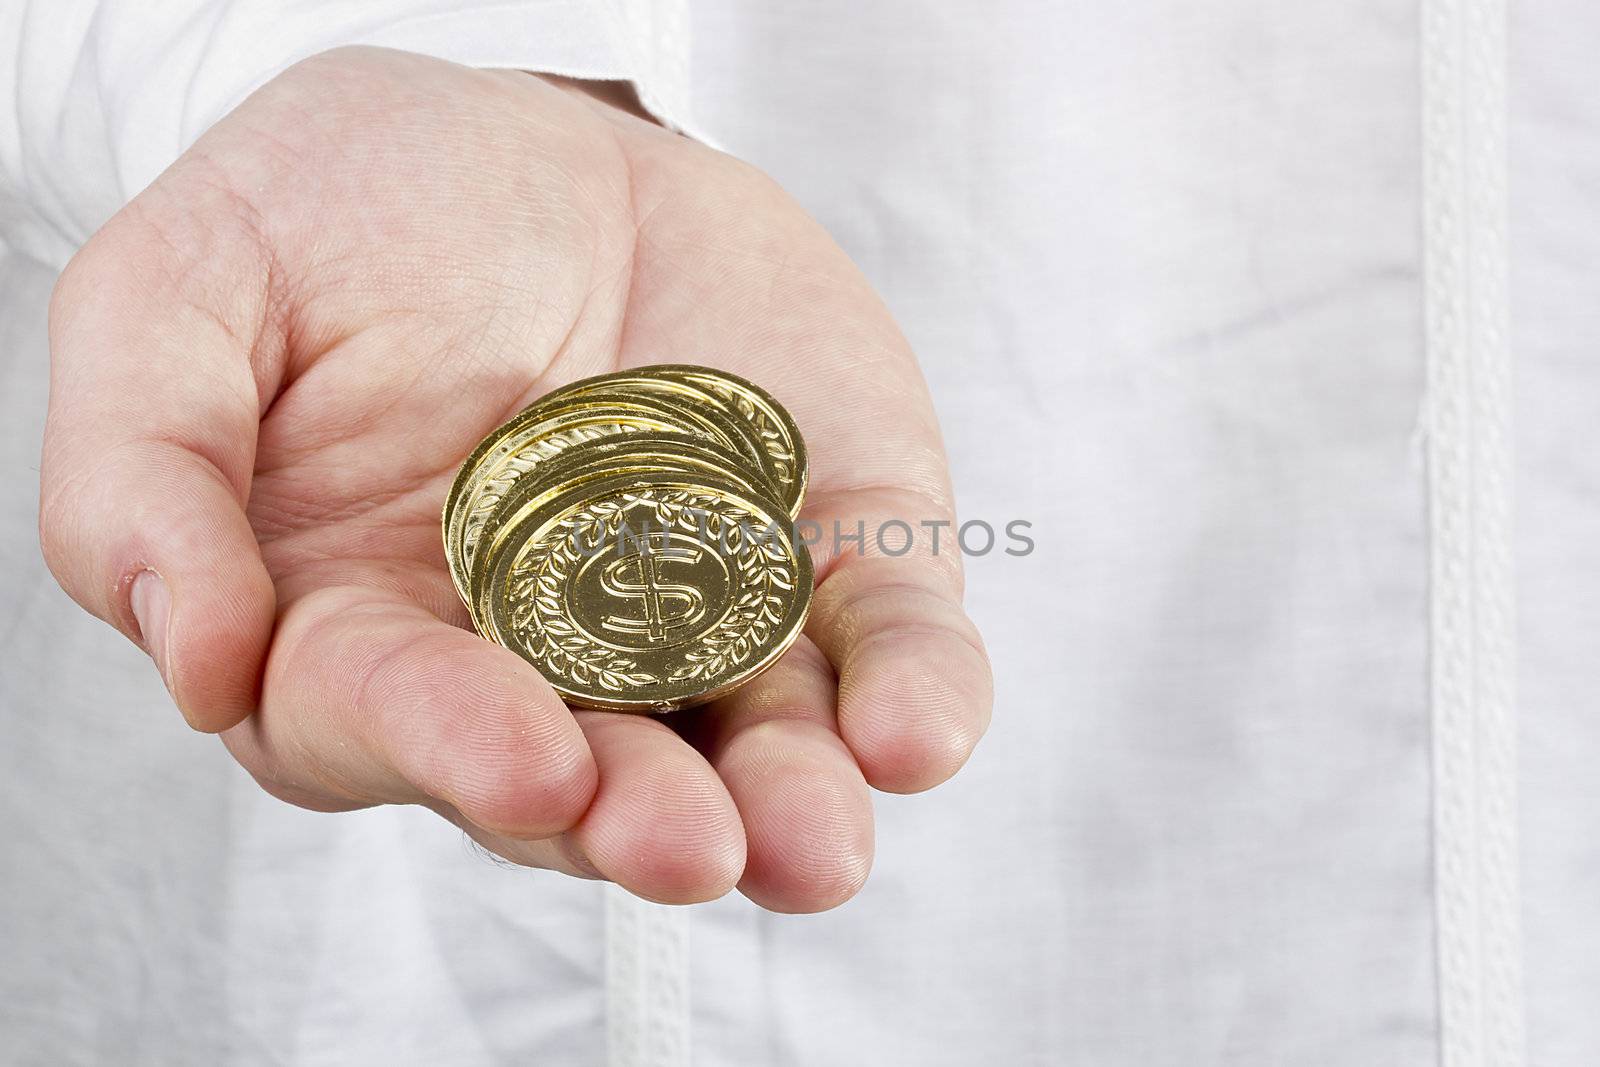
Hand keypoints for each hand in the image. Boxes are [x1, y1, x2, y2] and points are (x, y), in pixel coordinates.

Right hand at [39, 47, 990, 910]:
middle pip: (583, 773)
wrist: (533, 143)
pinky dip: (912, 689)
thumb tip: (190, 659)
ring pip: (745, 741)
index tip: (520, 758)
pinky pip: (879, 636)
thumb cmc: (342, 217)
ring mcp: (696, 612)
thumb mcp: (185, 292)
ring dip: (787, 802)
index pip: (389, 715)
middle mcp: (537, 656)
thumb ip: (146, 467)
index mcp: (362, 623)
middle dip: (633, 818)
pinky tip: (914, 728)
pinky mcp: (825, 549)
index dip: (445, 743)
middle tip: (681, 841)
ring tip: (815, 841)